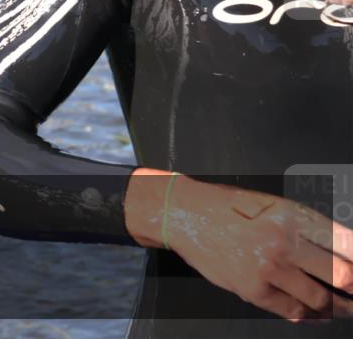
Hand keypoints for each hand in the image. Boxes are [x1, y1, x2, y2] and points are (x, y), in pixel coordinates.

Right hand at [126, 171, 352, 321]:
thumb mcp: (272, 205)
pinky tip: (316, 315)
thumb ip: (307, 227)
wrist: (184, 214)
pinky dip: (309, 316)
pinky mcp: (253, 289)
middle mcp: (285, 241)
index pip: (347, 245)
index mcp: (294, 216)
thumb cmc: (228, 207)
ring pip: (320, 299)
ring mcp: (269, 268)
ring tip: (347, 310)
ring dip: (341, 308)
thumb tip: (344, 253)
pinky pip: (292, 310)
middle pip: (342, 276)